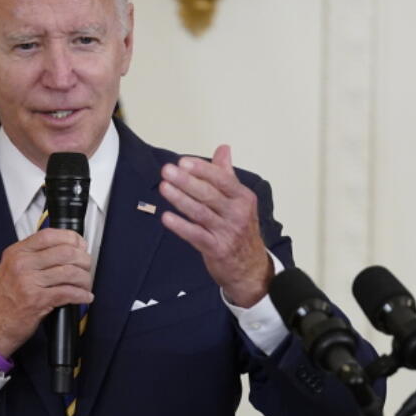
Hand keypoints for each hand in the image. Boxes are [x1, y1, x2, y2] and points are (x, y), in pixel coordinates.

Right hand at [0, 228, 92, 359]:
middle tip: (87, 266)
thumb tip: (62, 248)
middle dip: (83, 260)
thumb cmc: (2, 301)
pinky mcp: (37, 300)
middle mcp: (22, 264)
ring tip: (85, 284)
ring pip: (70, 272)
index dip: (71, 238)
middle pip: (65, 252)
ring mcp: (29, 282)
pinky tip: (84, 297)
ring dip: (84, 279)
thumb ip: (32, 257)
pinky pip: (68, 293)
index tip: (80, 244)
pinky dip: (82, 295)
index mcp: (16, 253)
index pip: (49, 235)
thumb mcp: (10, 269)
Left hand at [159, 144, 271, 307]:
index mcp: (243, 198)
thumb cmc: (241, 229)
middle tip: (167, 171)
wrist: (250, 267)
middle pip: (209, 194)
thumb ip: (227, 174)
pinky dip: (181, 226)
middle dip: (187, 181)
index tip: (183, 162)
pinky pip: (196, 235)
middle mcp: (237, 213)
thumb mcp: (239, 200)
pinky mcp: (216, 249)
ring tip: (164, 187)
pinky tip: (166, 217)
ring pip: (200, 212)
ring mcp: (227, 232)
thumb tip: (223, 149)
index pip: (222, 179)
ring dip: (180, 199)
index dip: (202, 170)